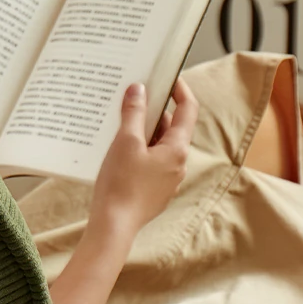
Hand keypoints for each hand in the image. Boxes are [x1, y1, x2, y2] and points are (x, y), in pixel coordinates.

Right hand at [88, 77, 198, 244]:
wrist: (114, 226)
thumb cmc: (121, 184)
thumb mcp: (125, 142)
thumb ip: (134, 113)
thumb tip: (139, 90)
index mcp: (177, 150)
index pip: (188, 111)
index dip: (181, 91)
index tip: (170, 77)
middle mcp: (177, 165)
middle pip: (171, 129)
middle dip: (154, 112)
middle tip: (134, 99)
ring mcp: (166, 181)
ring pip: (159, 147)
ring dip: (144, 133)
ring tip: (121, 125)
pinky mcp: (153, 192)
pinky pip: (150, 164)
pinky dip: (139, 152)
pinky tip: (118, 152)